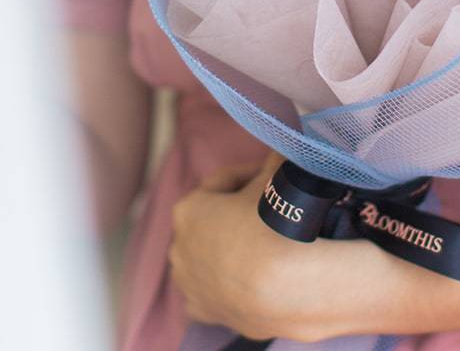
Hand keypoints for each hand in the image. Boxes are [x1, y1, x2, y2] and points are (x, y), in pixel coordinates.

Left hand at [169, 149, 374, 342]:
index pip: (222, 181)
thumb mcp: (273, 181)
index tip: (271, 174)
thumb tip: (281, 149)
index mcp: (188, 209)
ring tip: (262, 242)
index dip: (250, 174)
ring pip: (209, 255)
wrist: (280, 285)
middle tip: (267, 207)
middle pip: (212, 219)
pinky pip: (212, 288)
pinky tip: (248, 275)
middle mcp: (178, 245)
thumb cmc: (270, 226)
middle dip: (235, 211)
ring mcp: (187, 281)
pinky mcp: (201, 309)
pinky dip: (227, 281)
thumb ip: (273, 163)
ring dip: (229, 247)